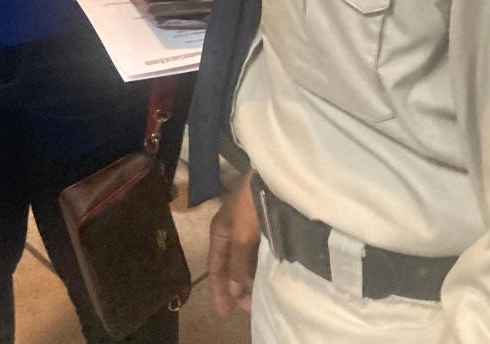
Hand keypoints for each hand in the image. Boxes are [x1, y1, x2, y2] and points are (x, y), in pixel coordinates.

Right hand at [208, 171, 259, 315]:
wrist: (274, 175)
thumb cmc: (252, 202)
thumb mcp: (241, 234)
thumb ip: (238, 263)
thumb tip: (235, 291)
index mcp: (220, 231)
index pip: (216, 267)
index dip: (218, 290)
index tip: (224, 314)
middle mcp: (232, 231)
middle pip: (231, 266)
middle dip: (237, 288)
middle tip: (249, 308)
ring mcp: (248, 228)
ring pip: (246, 260)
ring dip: (250, 278)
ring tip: (260, 296)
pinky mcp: (264, 225)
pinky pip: (258, 253)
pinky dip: (260, 266)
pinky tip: (268, 276)